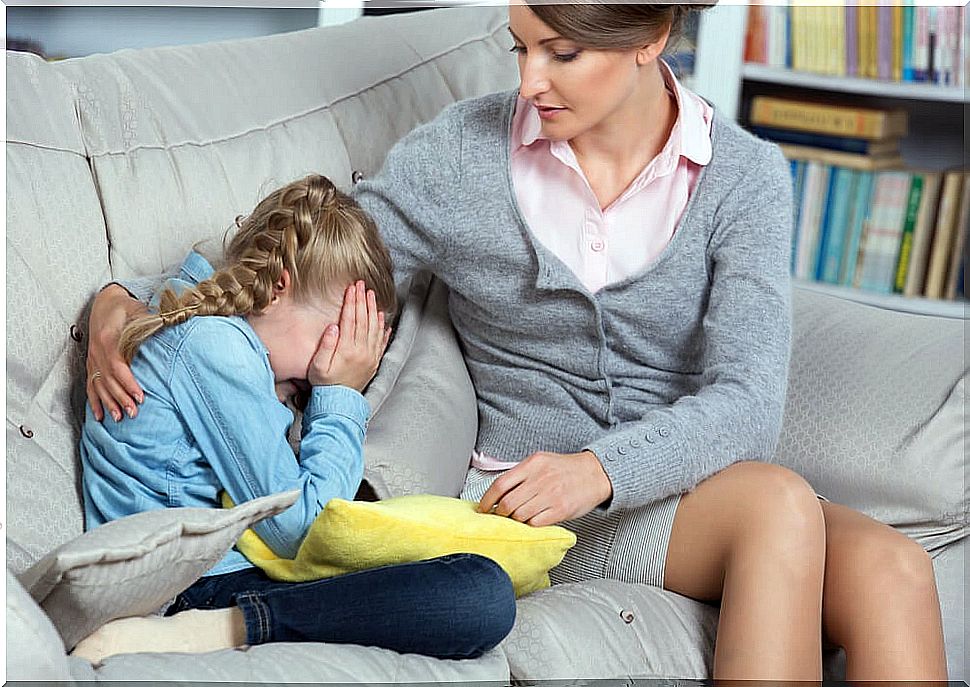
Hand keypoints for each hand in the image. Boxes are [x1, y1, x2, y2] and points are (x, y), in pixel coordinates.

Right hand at [86, 285, 147, 421]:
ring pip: (99, 385)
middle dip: (121, 398)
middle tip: (134, 414)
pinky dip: (94, 401)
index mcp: (108, 338)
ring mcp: (92, 358)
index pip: (118, 366)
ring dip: (108, 403)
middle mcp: (97, 351)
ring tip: (118, 419)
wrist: (104, 302)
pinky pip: (90, 385)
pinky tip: (99, 415)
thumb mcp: (138, 310)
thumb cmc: (125, 307)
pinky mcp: (91, 363)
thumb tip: (170, 327)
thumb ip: (151, 321)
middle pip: (108, 380)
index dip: (128, 383)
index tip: (141, 397)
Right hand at [308, 281, 390, 390]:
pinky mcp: (374, 361)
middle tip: (362, 285)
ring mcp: (370, 356)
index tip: (351, 288)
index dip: (351, 301)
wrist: (339, 403)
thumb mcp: (318, 366)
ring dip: (373, 309)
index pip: (350, 319)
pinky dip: (383, 328)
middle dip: (362, 300)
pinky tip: (382, 318)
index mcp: (347, 349)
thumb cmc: (325, 384)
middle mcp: (361, 351)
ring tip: (372, 295)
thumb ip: (326, 345)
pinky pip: (381, 341)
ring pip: (374, 327)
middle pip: (363, 319)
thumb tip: (333, 326)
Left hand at [476, 450, 612, 526]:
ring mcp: (551, 495)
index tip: (483, 508)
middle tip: (500, 516)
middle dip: (500, 514)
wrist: (595, 474)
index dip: (487, 500)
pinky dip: (530, 525)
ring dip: (515, 520)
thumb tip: (498, 492)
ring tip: (517, 518)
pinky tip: (532, 521)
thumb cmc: (565, 469)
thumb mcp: (541, 461)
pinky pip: (536, 523)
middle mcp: (540, 479)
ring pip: (520, 515)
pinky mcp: (561, 510)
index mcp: (532, 464)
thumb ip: (520, 473)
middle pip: (508, 503)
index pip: (500, 484)